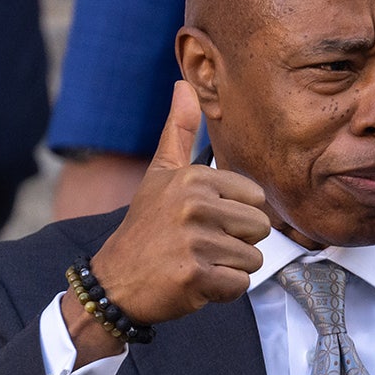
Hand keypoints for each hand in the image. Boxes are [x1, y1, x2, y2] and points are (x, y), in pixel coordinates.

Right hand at [62, 81, 270, 363]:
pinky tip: (194, 283)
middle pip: (260, 228)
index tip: (202, 221)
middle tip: (200, 245)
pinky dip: (222, 291)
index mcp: (193, 178)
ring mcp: (194, 242)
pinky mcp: (195, 276)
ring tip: (196, 262)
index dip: (236, 215)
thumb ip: (178, 130)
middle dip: (236, 243)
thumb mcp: (160, 174)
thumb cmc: (146, 227)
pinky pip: (239, 285)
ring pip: (252, 259)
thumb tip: (183, 83)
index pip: (256, 199)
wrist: (114, 281)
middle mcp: (194, 206)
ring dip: (228, 268)